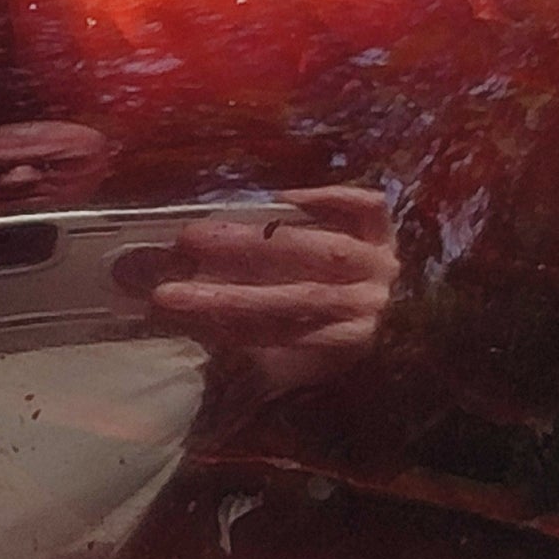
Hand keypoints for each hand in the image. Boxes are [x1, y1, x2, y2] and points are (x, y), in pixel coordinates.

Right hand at [137, 185, 396, 401]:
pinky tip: (283, 198)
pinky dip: (329, 199)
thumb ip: (234, 344)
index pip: (275, 332)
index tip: (163, 300)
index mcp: (346, 344)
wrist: (398, 325)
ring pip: (328, 250)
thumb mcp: (279, 360)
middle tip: (176, 262)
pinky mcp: (388, 230)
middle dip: (232, 284)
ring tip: (203, 231)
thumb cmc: (323, 341)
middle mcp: (370, 305)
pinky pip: (365, 208)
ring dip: (261, 239)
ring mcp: (384, 264)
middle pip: (299, 296)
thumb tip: (160, 318)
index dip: (219, 317)